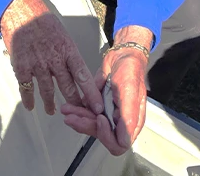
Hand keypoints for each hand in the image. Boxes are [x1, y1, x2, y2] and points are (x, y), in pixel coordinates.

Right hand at [0, 0, 104, 115]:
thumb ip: (69, 55)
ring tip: (54, 111)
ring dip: (51, 103)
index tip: (97, 107)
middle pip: (67, 87)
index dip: (91, 93)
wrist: (21, 12)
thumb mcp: (64, 36)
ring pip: (47, 91)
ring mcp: (37, 65)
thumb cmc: (45, 23)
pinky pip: (26, 88)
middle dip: (76, 103)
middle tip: (81, 114)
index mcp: (68, 50)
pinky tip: (31, 106)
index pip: (83, 76)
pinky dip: (29, 99)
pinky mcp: (21, 67)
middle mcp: (54, 60)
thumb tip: (77, 72)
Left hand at [61, 26, 152, 155]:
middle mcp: (121, 122)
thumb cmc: (130, 70)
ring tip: (67, 110)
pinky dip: (77, 112)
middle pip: (102, 136)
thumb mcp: (130, 90)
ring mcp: (110, 116)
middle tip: (73, 116)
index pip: (119, 143)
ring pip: (91, 127)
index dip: (107, 135)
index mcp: (132, 120)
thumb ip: (128, 115)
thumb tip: (124, 139)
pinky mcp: (99, 109)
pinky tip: (69, 107)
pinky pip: (86, 117)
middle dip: (86, 126)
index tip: (99, 119)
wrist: (122, 55)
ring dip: (78, 119)